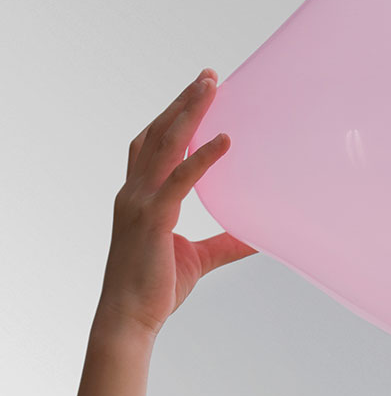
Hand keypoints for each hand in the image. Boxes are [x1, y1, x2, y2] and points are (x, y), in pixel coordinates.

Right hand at [97, 69, 257, 337]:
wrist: (130, 318)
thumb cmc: (156, 290)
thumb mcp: (198, 259)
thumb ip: (225, 242)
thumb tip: (255, 236)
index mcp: (140, 197)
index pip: (154, 145)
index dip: (173, 117)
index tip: (196, 94)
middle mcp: (134, 191)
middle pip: (158, 132)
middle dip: (183, 103)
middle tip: (209, 76)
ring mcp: (140, 202)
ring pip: (165, 144)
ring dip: (189, 112)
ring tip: (211, 86)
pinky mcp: (153, 219)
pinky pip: (180, 180)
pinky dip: (202, 157)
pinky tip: (224, 140)